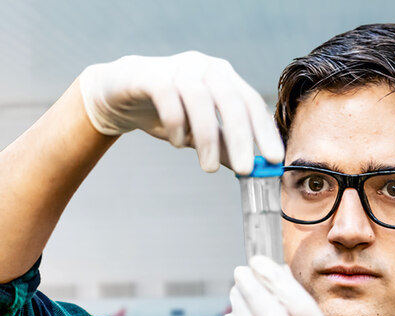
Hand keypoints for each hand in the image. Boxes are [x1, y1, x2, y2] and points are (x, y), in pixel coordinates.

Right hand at [77, 51, 284, 174]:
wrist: (120, 92)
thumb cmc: (166, 110)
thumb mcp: (198, 132)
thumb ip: (222, 145)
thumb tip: (250, 170)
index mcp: (225, 78)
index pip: (252, 103)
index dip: (265, 131)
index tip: (274, 160)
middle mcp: (206, 68)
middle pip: (231, 100)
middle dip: (241, 137)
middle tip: (246, 169)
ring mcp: (179, 68)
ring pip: (200, 100)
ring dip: (207, 137)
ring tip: (207, 168)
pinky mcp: (151, 75)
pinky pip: (168, 98)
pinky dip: (177, 123)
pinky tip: (179, 142)